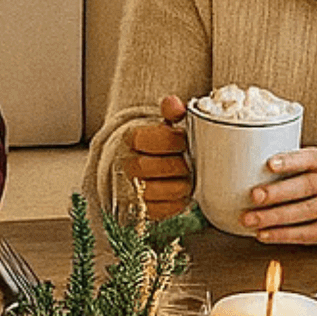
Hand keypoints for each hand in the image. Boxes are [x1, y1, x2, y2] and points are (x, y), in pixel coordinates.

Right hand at [123, 95, 190, 213]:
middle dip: (174, 165)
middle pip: (144, 167)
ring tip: (188, 178)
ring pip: (152, 191)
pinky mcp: (145, 209)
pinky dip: (176, 203)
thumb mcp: (171, 122)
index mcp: (132, 138)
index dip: (168, 140)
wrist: (160, 162)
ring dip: (177, 185)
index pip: (141, 139)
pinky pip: (158, 210)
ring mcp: (133, 188)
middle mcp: (127, 164)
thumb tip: (172, 104)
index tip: (183, 139)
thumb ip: (173, 111)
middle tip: (189, 161)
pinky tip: (182, 192)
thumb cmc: (169, 142)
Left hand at [242, 148, 316, 243]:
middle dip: (276, 193)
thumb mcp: (309, 161)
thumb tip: (244, 167)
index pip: (308, 159)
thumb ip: (287, 164)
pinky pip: (306, 234)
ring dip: (273, 218)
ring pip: (304, 213)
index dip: (289, 161)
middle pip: (305, 188)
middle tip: (254, 196)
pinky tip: (264, 234)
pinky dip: (282, 236)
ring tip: (250, 219)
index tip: (269, 164)